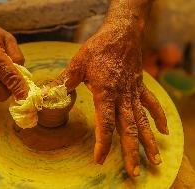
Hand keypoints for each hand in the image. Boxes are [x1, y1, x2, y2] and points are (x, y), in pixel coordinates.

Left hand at [50, 18, 167, 175]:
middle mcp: (122, 97)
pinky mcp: (140, 87)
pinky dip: (159, 117)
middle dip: (130, 151)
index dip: (103, 142)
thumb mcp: (77, 64)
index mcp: (105, 92)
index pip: (105, 123)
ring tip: (154, 160)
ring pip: (143, 121)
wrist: (120, 34)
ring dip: (148, 141)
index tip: (99, 158)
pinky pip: (151, 104)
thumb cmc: (98, 49)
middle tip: (134, 172)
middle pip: (128, 128)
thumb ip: (62, 82)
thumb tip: (44, 94)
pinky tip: (163, 131)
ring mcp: (134, 93)